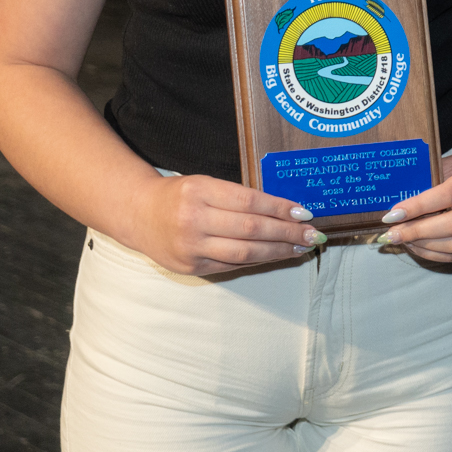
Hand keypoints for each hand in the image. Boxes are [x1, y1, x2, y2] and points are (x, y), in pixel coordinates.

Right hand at [124, 171, 320, 275]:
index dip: (280, 208)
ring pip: (245, 253)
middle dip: (287, 233)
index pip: (250, 201)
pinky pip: (232, 265)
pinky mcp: (191, 267)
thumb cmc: (179, 195)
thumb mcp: (205, 184)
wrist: (138, 215)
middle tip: (312, 234)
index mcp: (200, 191)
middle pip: (251, 229)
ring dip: (278, 251)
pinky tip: (275, 256)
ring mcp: (191, 247)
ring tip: (300, 247)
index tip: (304, 212)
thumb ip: (237, 197)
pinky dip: (258, 261)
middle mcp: (194, 220)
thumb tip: (283, 211)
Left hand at [378, 151, 451, 261]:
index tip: (393, 214)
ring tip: (402, 239)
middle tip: (392, 233)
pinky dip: (433, 254)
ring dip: (424, 245)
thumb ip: (426, 182)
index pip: (449, 194)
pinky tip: (416, 246)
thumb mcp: (446, 165)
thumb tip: (395, 206)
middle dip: (417, 231)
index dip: (419, 206)